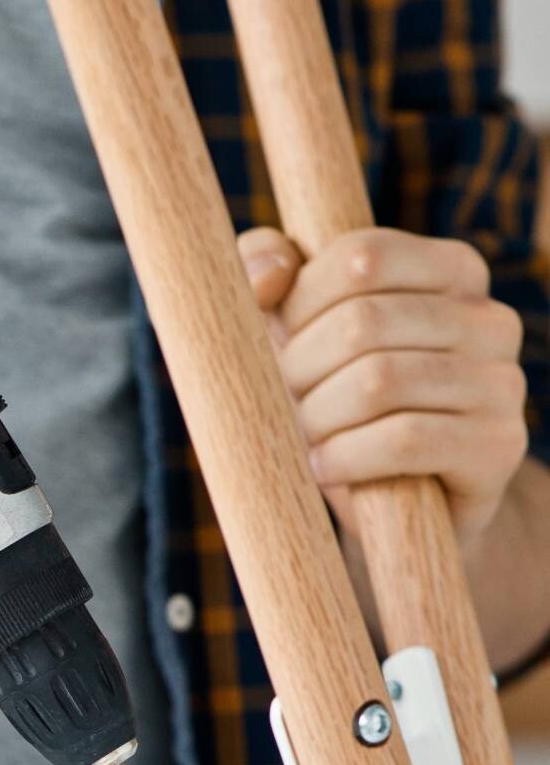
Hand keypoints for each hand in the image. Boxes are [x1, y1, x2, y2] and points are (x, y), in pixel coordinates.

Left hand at [239, 226, 528, 549]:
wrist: (393, 505)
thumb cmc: (335, 399)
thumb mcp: (293, 328)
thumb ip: (263, 269)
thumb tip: (273, 272)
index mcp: (454, 270)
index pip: (361, 258)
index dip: (300, 306)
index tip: (282, 346)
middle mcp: (491, 318)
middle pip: (362, 323)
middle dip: (302, 370)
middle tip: (287, 403)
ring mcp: (503, 382)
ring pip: (380, 382)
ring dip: (319, 418)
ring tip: (306, 438)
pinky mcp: (496, 446)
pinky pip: (405, 440)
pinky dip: (346, 456)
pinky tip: (325, 467)